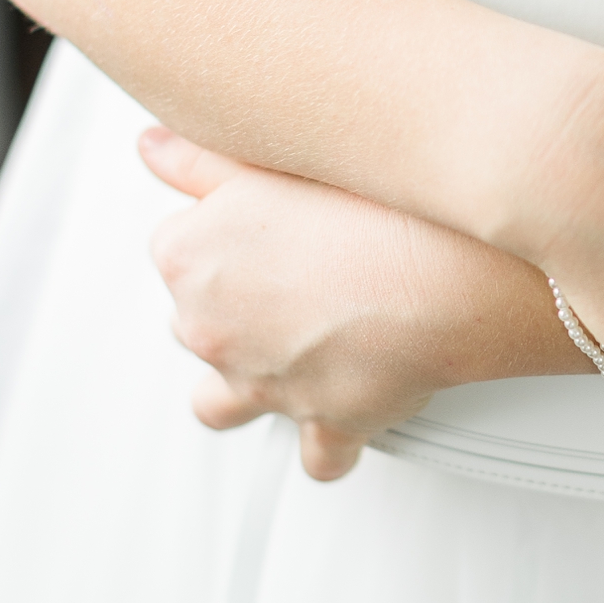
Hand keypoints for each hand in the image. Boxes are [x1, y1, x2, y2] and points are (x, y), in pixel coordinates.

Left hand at [140, 130, 579, 479]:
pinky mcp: (324, 420)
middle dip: (234, 302)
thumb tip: (152, 148)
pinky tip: (346, 406)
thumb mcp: (274, 159)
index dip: (221, 230)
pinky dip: (329, 439)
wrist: (451, 273)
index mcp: (190, 261)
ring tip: (289, 347)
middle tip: (292, 269)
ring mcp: (264, 382)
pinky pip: (318, 453)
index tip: (262, 221)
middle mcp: (213, 331)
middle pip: (196, 319)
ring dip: (247, 381)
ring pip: (225, 400)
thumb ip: (200, 157)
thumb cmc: (376, 213)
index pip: (173, 245)